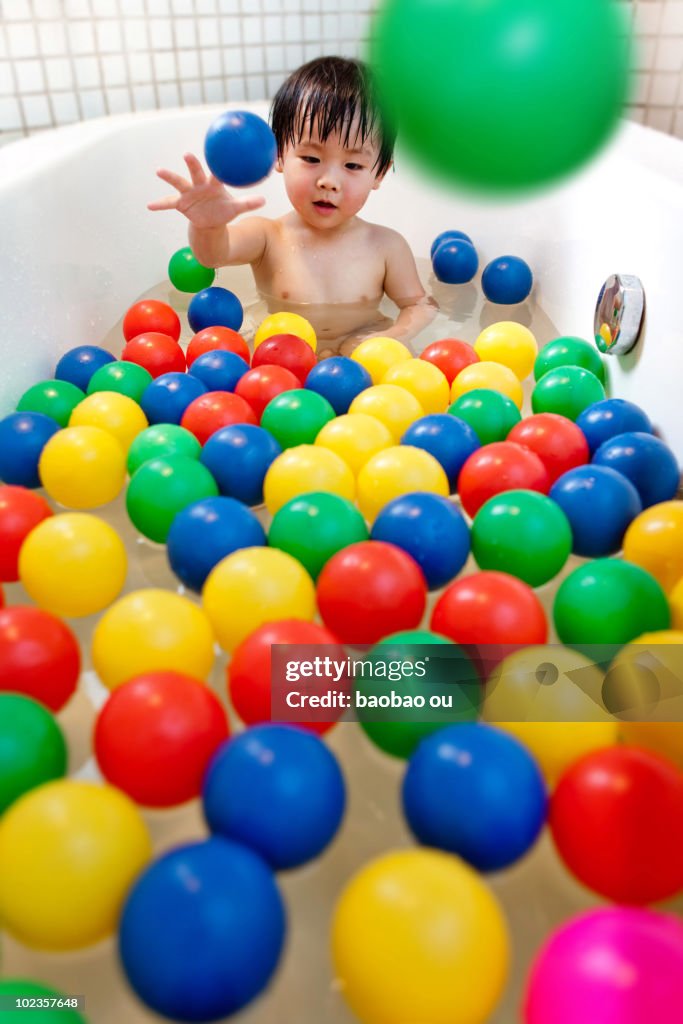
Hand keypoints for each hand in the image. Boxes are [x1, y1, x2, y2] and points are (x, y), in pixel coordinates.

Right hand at [147, 153, 264, 227]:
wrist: (211, 221)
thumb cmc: (224, 210)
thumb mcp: (235, 209)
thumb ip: (248, 203)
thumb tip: (264, 200)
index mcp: (213, 184)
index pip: (216, 172)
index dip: (217, 166)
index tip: (218, 155)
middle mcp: (199, 185)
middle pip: (195, 172)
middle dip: (192, 163)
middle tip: (187, 154)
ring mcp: (188, 193)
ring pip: (178, 183)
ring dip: (169, 177)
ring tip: (159, 171)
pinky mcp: (181, 204)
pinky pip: (169, 204)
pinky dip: (160, 205)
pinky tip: (149, 206)